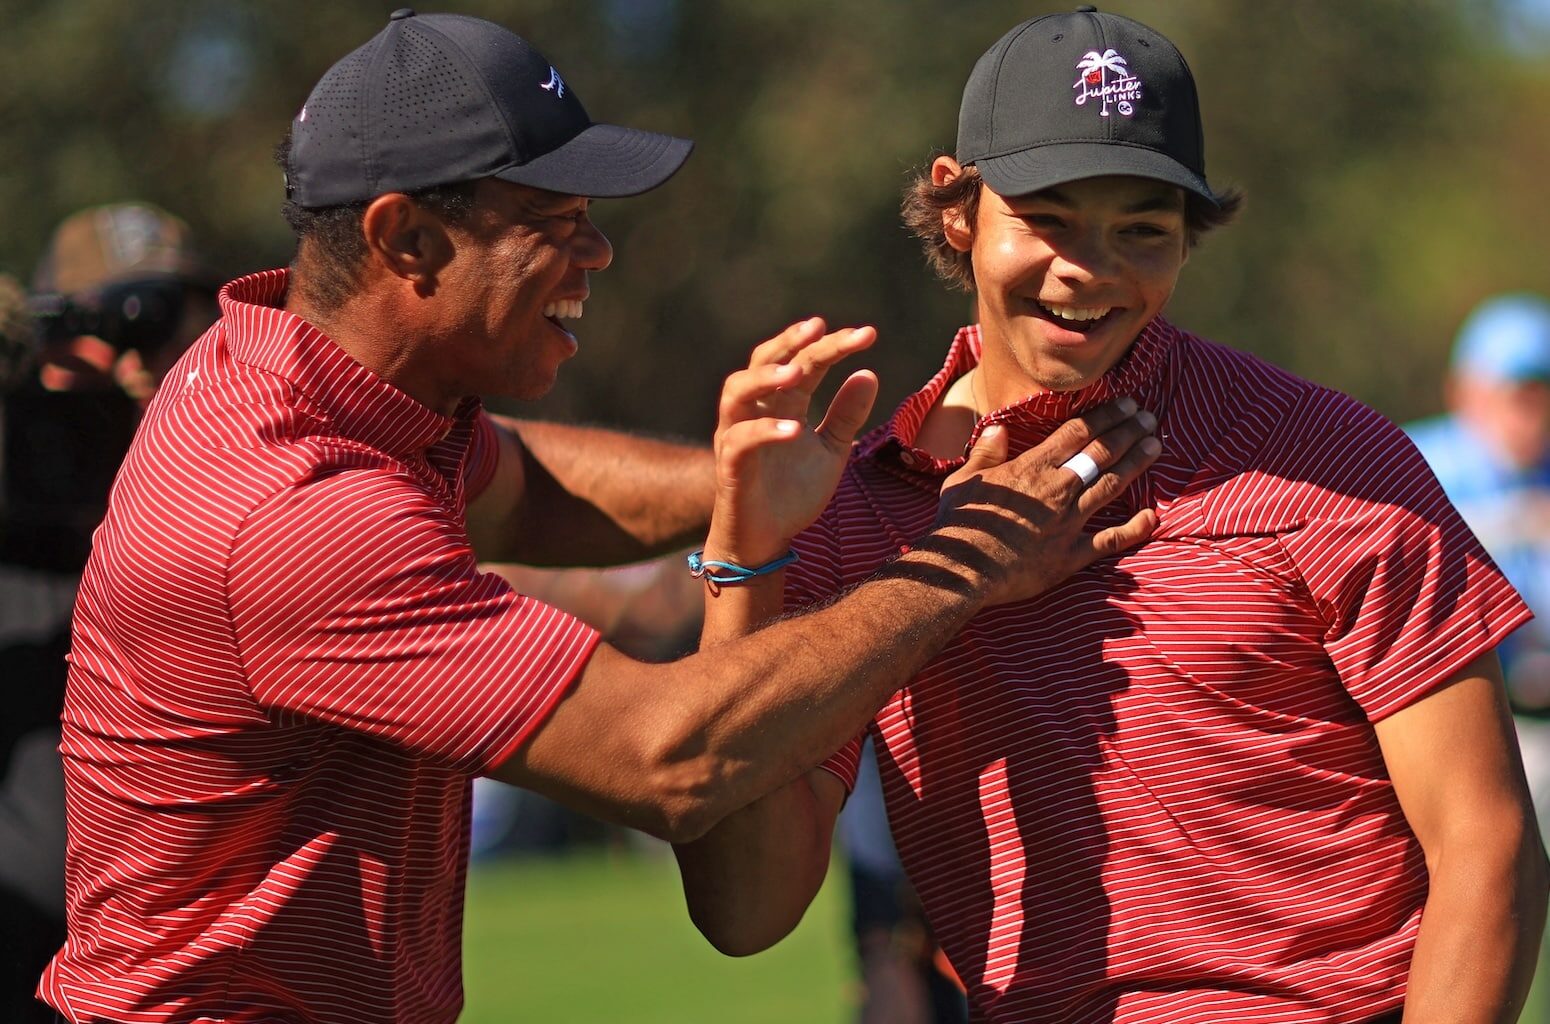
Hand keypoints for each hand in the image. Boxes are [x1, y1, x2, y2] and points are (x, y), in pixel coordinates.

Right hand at [707, 317, 879, 563]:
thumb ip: (846, 415)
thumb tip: (869, 373)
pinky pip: (740, 440)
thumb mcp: (831, 451)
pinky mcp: (729, 465)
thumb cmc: (793, 493)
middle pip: (764, 360)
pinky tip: (795, 429)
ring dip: (766, 376)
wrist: (767, 541)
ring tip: (798, 372)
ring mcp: (737, 435)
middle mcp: (755, 411)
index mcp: (782, 404)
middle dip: (790, 341)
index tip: (867, 334)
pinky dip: (765, 430)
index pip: (805, 362)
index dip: (832, 345)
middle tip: (819, 327)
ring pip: (737, 390)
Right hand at [926, 397, 1160, 605]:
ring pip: (1110, 486)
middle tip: (1148, 419)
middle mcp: (1057, 489)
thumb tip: (998, 429)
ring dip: (1135, 464)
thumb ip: (985, 452)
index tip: (1126, 404)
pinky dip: (1134, 529)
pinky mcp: (1072, 555)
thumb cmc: (960, 524)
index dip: (1105, 415)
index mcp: (1032, 468)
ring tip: (1155, 446)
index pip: (1077, 433)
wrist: (963, 570)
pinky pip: (1110, 541)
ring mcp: (1068, 522)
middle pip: (1101, 453)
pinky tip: (1152, 516)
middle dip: (1127, 432)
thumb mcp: (964, 479)